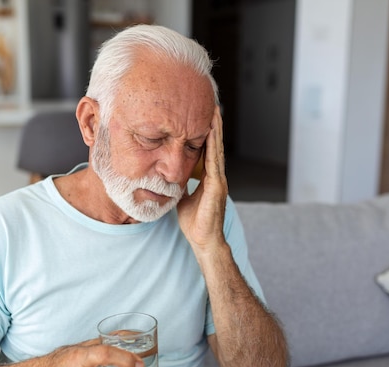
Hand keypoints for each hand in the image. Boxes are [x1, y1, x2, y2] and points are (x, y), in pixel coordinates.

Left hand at [177, 106, 228, 251]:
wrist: (203, 240)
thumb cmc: (194, 222)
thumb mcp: (183, 197)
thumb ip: (181, 185)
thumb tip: (170, 176)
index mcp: (208, 177)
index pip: (206, 149)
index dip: (204, 132)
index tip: (200, 115)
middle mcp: (216, 175)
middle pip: (214, 144)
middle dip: (212, 124)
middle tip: (209, 103)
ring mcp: (218, 180)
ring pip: (217, 149)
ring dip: (215, 130)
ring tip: (213, 111)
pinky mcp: (217, 186)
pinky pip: (214, 162)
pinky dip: (214, 146)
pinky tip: (211, 133)